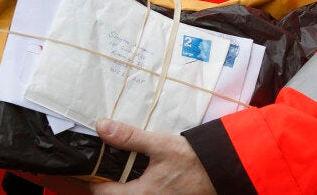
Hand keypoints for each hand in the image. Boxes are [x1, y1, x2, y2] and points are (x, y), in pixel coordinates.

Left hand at [89, 119, 215, 194]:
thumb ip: (129, 137)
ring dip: (126, 186)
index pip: (104, 194)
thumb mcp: (159, 144)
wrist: (223, 168)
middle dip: (110, 184)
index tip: (92, 167)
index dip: (95, 180)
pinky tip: (144, 174)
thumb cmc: (193, 159)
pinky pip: (146, 194)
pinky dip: (140, 187)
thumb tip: (103, 127)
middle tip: (109, 166)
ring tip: (125, 168)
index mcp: (142, 194)